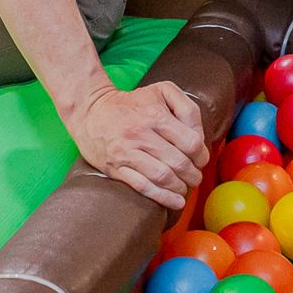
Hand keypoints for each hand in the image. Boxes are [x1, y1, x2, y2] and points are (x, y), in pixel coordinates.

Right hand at [69, 80, 207, 210]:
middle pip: (179, 163)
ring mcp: (126, 153)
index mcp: (155, 115)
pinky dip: (162, 197)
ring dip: (180, 187)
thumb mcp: (162, 91)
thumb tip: (199, 138)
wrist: (91, 111)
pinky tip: (174, 201)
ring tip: (184, 188)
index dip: (201, 155)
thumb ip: (186, 108)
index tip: (201, 160)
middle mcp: (140, 134)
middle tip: (195, 176)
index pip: (190, 142)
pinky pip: (143, 186)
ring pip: (163, 177)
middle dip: (193, 174)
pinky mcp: (115, 168)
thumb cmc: (132, 103)